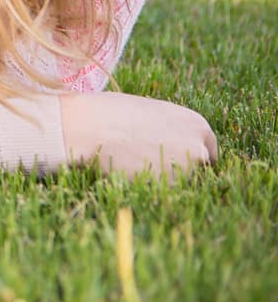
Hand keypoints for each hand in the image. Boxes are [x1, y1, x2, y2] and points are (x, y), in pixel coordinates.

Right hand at [59, 91, 216, 176]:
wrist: (92, 127)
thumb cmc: (113, 112)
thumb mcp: (150, 110)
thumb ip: (170, 127)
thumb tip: (171, 139)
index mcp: (196, 124)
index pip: (209, 149)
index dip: (193, 155)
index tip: (181, 159)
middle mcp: (198, 148)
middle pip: (198, 168)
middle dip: (181, 168)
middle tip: (154, 163)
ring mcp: (185, 171)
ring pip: (179, 181)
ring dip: (163, 178)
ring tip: (133, 161)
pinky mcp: (168, 189)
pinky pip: (161, 191)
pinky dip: (149, 186)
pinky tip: (128, 170)